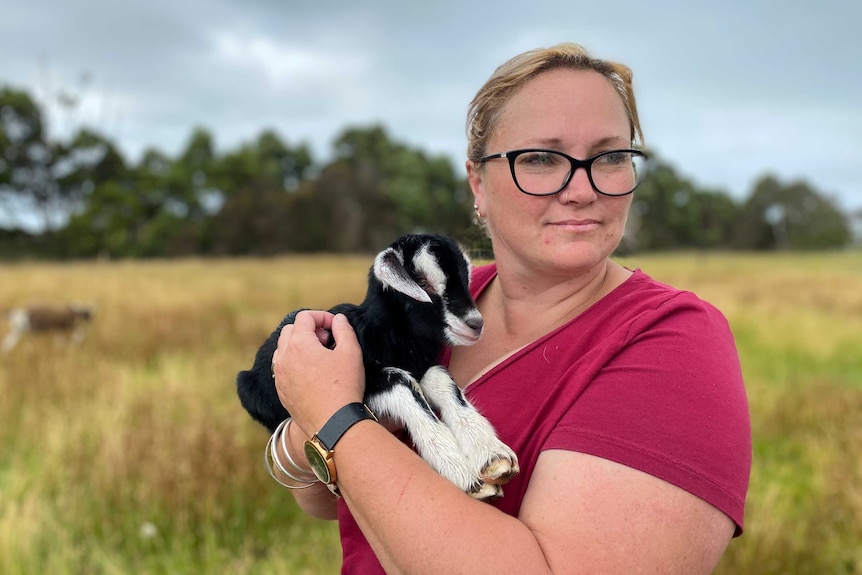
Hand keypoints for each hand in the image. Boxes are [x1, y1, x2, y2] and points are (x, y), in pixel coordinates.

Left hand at [273, 311, 365, 435]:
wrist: (333, 423)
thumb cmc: (344, 386)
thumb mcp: (351, 352)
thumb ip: (344, 329)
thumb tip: (337, 319)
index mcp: (299, 344)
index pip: (304, 317)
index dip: (322, 317)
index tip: (335, 327)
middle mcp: (284, 357)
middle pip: (290, 330)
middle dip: (309, 329)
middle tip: (327, 341)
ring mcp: (279, 375)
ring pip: (283, 349)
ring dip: (299, 345)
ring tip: (319, 356)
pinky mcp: (281, 391)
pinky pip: (282, 368)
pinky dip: (294, 362)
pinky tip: (312, 373)